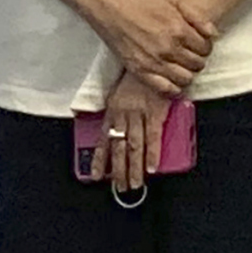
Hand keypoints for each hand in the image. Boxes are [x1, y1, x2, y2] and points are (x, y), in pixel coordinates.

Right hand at [87, 0, 214, 94]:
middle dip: (196, 59)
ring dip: (186, 73)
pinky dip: (173, 87)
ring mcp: (154, 61)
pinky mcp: (140, 70)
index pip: (206, 49)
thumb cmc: (140, 2)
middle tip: (186, 54)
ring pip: (186, 79)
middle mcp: (169, 48)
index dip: (203, 47)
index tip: (195, 45)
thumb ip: (196, 16)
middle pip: (198, 64)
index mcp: (178, 29)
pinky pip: (166, 88)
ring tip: (179, 65)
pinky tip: (170, 78)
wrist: (110, 8)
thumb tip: (214, 34)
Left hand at [91, 71, 173, 194]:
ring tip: (134, 184)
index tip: (96, 176)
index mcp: (112, 112)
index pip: (103, 140)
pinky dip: (152, 153)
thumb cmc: (136, 81)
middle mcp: (122, 115)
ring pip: (133, 145)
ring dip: (133, 167)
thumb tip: (113, 134)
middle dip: (118, 170)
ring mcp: (138, 114)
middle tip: (119, 187)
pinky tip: (151, 168)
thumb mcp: (119, 96)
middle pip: (118, 147)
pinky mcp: (155, 113)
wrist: (152, 64)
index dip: (100, 159)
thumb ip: (117, 115)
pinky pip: (153, 136)